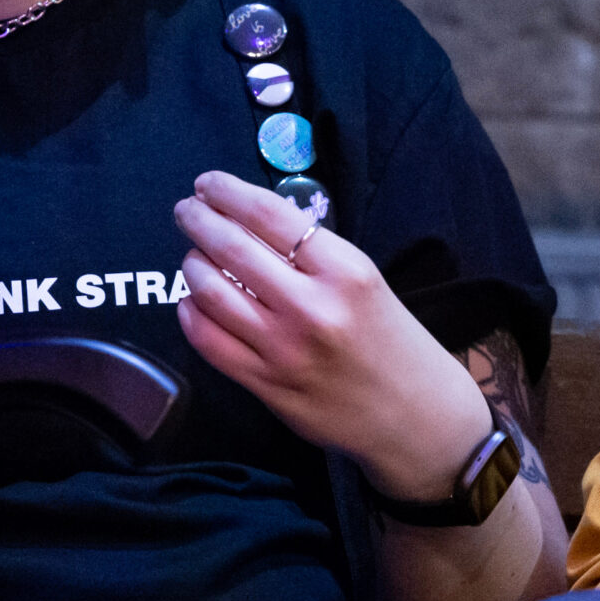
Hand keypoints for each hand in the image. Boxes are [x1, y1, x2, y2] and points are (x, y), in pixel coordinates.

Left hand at [173, 171, 491, 499]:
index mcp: (345, 271)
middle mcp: (312, 307)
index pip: (270, 215)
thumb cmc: (389, 340)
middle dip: (198, 220)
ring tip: (193, 256)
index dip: (228, 193)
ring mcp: (284, 350)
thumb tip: (250, 221)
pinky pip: (208, 341)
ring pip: (210, 292)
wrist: (413, 415)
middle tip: (186, 210)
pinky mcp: (266, 385)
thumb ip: (314, 254)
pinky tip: (193, 301)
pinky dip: (191, 312)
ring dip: (192, 264)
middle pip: (233, 248)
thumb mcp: (365, 282)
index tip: (207, 185)